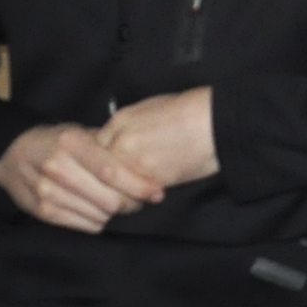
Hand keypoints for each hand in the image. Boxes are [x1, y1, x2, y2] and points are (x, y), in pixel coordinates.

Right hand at [0, 122, 167, 232]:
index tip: (157, 193)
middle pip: (109, 199)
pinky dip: (100, 220)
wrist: (11, 154)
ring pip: (101, 215)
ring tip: (117, 202)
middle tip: (139, 200)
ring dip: (115, 213)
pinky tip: (98, 209)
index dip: (138, 186)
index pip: (111, 171)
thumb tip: (145, 164)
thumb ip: (109, 147)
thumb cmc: (56, 141)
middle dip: (132, 203)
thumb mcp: (81, 132)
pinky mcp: (44, 212)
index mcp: (71, 143)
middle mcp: (58, 168)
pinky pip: (88, 226)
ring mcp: (48, 192)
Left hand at [98, 87, 216, 189]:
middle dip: (104, 181)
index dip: (100, 161)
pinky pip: (135, 195)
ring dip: (120, 194)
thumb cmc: (188, 111)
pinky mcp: (151, 179)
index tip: (107, 168)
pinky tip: (147, 196)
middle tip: (111, 189)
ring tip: (130, 196)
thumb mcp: (148, 108)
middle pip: (99, 170)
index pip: (94, 148)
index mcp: (119, 121)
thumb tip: (120, 141)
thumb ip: (127, 126)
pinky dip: (138, 199)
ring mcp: (134, 162)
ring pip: (113, 186)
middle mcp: (121, 141)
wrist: (212, 122)